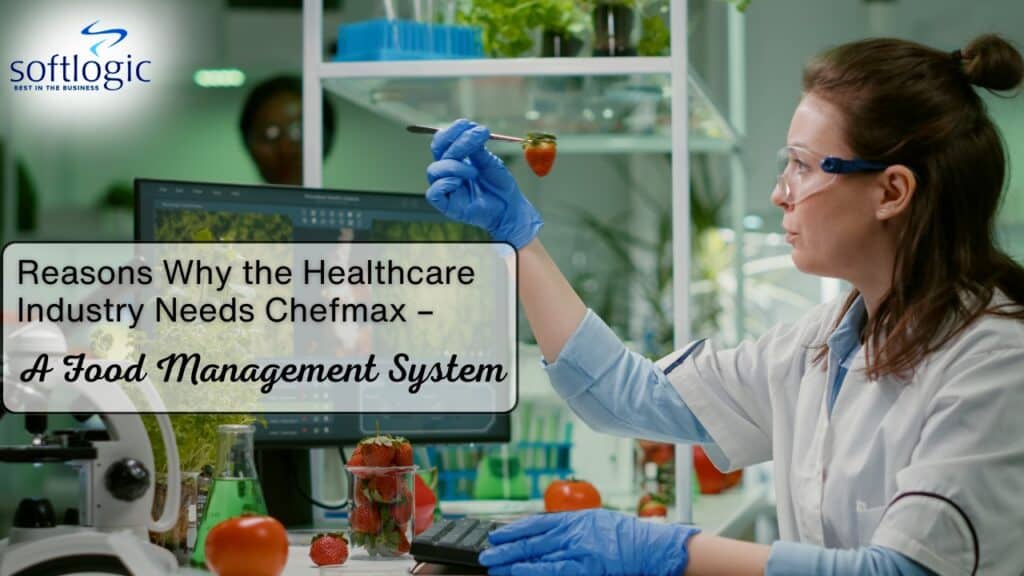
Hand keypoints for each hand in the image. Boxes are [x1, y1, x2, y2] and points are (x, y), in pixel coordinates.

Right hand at [425, 119, 542, 248]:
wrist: (509, 207)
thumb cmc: (500, 185)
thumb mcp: (490, 161)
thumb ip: (477, 148)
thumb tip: (469, 131)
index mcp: (456, 157)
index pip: (444, 138)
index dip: (454, 130)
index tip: (471, 126)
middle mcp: (448, 169)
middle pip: (437, 148)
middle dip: (456, 142)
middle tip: (476, 141)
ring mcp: (446, 186)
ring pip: (435, 169)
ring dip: (455, 166)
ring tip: (474, 172)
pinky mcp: (446, 204)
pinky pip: (433, 191)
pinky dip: (446, 183)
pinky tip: (460, 183)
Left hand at [479, 508, 699, 575]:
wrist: (652, 548)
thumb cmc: (628, 537)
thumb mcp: (596, 522)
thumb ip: (572, 528)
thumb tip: (544, 534)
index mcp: (576, 518)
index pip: (537, 522)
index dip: (514, 528)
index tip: (497, 533)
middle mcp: (573, 531)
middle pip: (532, 539)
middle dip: (506, 546)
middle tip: (486, 551)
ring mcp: (578, 550)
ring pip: (537, 555)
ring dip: (512, 561)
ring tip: (493, 564)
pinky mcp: (585, 567)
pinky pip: (552, 570)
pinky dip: (532, 571)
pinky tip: (516, 572)